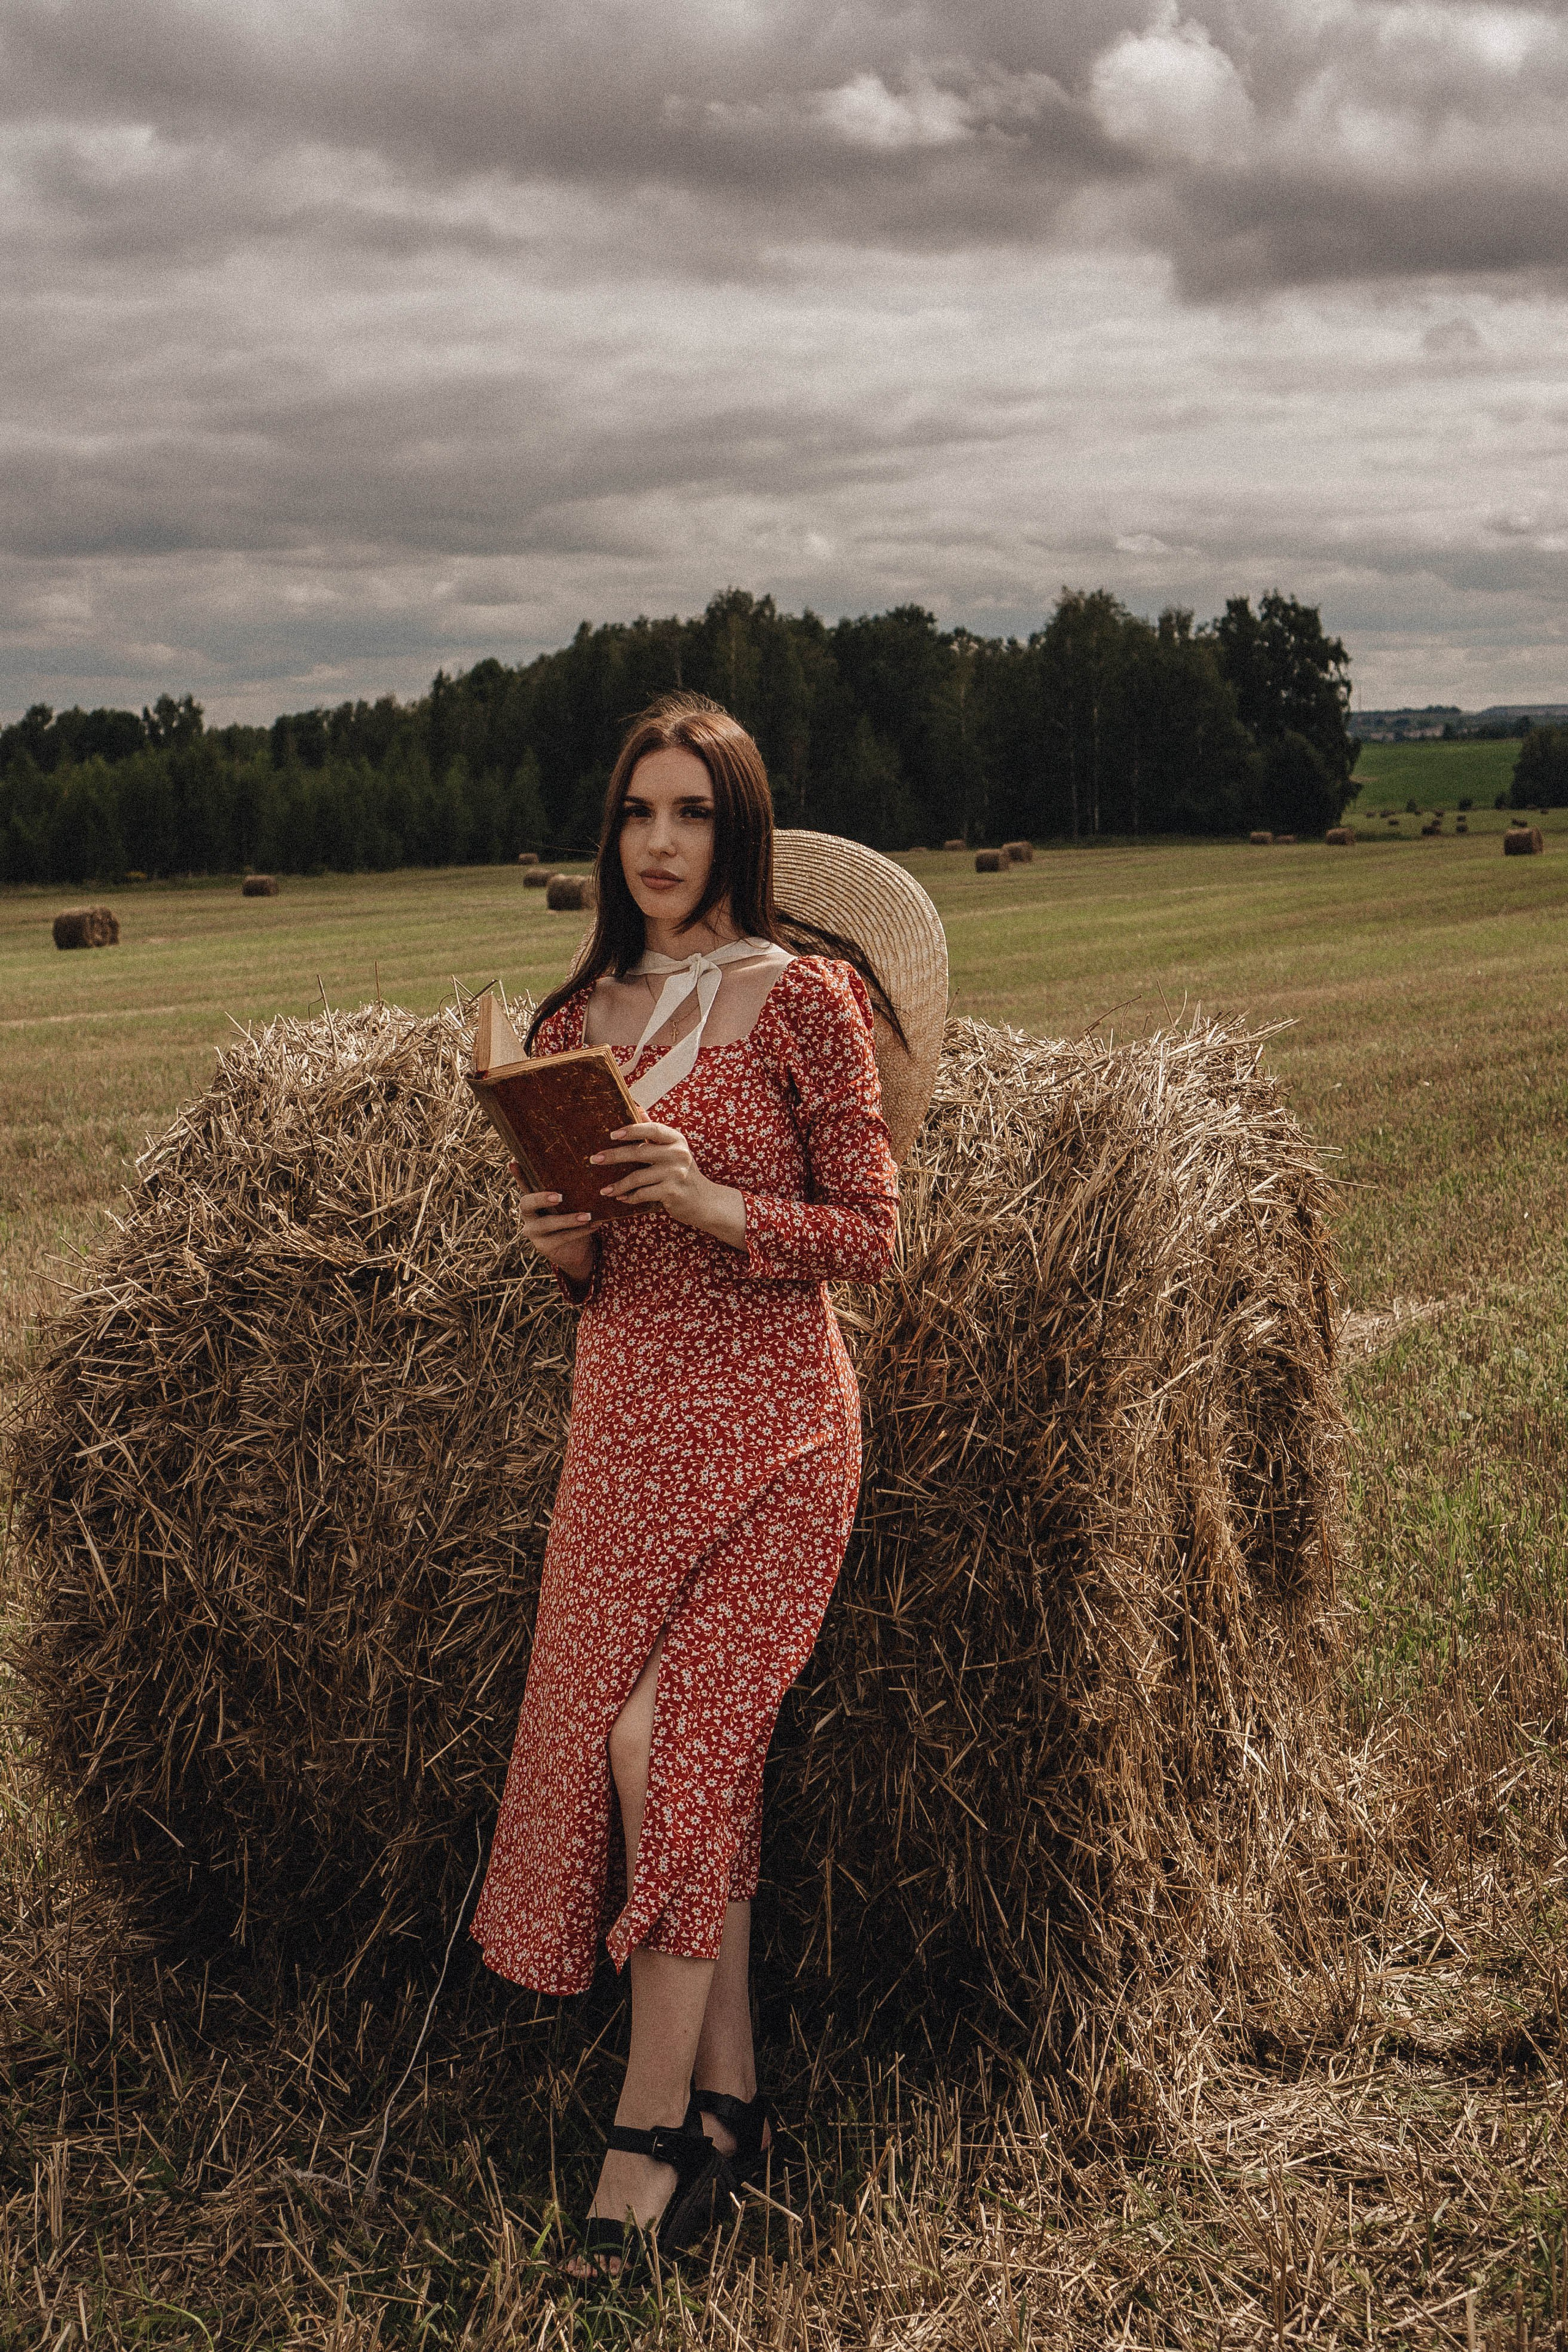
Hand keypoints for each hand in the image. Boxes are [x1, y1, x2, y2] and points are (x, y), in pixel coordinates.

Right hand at [512, 1168, 598, 1281]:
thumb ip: (568, 1190)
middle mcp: (528, 1215)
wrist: (574, 1249)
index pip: (524, 1184)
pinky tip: (595, 1225)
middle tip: (559, 1196)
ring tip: (587, 1216)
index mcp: (532, 1200)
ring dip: (568, 1220)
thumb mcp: (569, 1203)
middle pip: (526, 1203)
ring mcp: (533, 1232)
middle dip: (541, 1198)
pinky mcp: (544, 1247)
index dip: (518, 1175)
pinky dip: (580, 1231)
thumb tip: (584, 1170)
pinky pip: (562, 1238)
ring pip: (547, 1224)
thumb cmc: (571, 1217)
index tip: (514, 1162)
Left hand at [591, 1122, 747, 1249]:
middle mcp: (678, 1154)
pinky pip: (643, 1194)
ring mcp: (676, 1174)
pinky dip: (629, 1197)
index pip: (652, 1129)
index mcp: (676, 1139)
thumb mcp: (673, 1148)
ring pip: (637, 1177)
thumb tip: (636, 1105)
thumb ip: (654, 1130)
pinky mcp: (672, 1192)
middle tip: (595, 1159)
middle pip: (639, 1152)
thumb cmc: (682, 1172)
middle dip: (614, 1156)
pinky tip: (620, 1198)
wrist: (704, 1201)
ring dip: (618, 1184)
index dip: (632, 1130)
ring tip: (603, 1190)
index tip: (612, 1134)